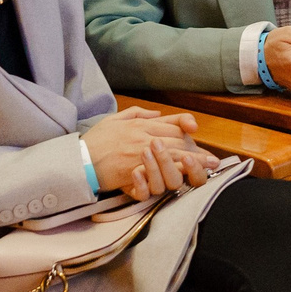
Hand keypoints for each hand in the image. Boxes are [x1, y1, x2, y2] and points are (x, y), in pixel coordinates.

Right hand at [84, 106, 217, 201]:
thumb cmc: (94, 141)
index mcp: (138, 125)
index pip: (168, 123)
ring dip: (192, 162)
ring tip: (207, 167)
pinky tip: (185, 178)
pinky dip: (173, 175)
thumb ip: (137, 114)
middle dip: (196, 149)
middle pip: (176, 141)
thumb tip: (156, 114)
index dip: (185, 125)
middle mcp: (142, 137)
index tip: (196, 129)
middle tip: (213, 158)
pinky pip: (158, 174)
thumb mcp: (114, 119)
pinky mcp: (133, 172)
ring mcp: (139, 154)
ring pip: (172, 156)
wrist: (77, 160)